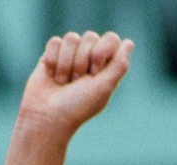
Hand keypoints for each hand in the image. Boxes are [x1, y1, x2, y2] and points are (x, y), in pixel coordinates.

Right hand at [18, 31, 133, 137]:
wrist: (47, 115)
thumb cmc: (78, 105)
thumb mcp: (104, 87)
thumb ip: (119, 65)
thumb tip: (129, 42)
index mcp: (107, 67)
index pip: (111, 39)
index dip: (102, 51)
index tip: (94, 72)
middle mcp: (90, 58)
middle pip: (90, 36)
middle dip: (82, 60)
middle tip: (78, 80)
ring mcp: (71, 55)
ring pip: (72, 38)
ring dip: (66, 63)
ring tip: (63, 82)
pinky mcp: (52, 54)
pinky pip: (55, 41)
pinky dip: (53, 60)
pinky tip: (52, 76)